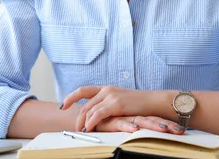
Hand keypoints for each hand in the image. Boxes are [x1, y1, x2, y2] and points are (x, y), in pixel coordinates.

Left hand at [61, 86, 182, 132]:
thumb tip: (98, 114)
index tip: (63, 105)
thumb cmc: (140, 105)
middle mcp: (106, 90)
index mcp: (106, 88)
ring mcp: (111, 96)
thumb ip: (109, 104)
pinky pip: (98, 114)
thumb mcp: (121, 101)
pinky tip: (88, 129)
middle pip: (84, 103)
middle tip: (74, 127)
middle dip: (77, 116)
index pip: (83, 90)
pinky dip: (91, 122)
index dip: (71, 97)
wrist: (155, 102)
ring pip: (90, 109)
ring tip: (81, 131)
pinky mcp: (116, 104)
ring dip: (83, 122)